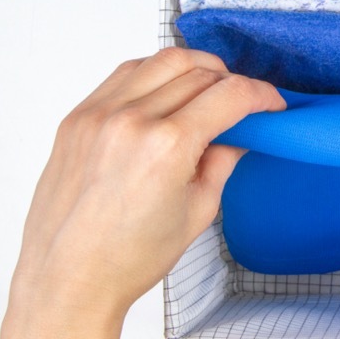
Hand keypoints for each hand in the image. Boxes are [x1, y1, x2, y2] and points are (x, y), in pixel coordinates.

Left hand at [1, 48, 284, 338]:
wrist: (69, 279)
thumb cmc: (129, 257)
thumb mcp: (199, 210)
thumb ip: (223, 160)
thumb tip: (239, 133)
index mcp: (167, 146)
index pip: (230, 94)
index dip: (261, 94)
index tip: (270, 102)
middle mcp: (131, 121)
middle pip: (200, 73)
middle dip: (230, 83)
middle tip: (240, 103)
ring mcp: (99, 115)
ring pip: (163, 61)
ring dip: (195, 69)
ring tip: (206, 90)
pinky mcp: (77, 118)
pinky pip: (125, 73)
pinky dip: (154, 74)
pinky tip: (166, 91)